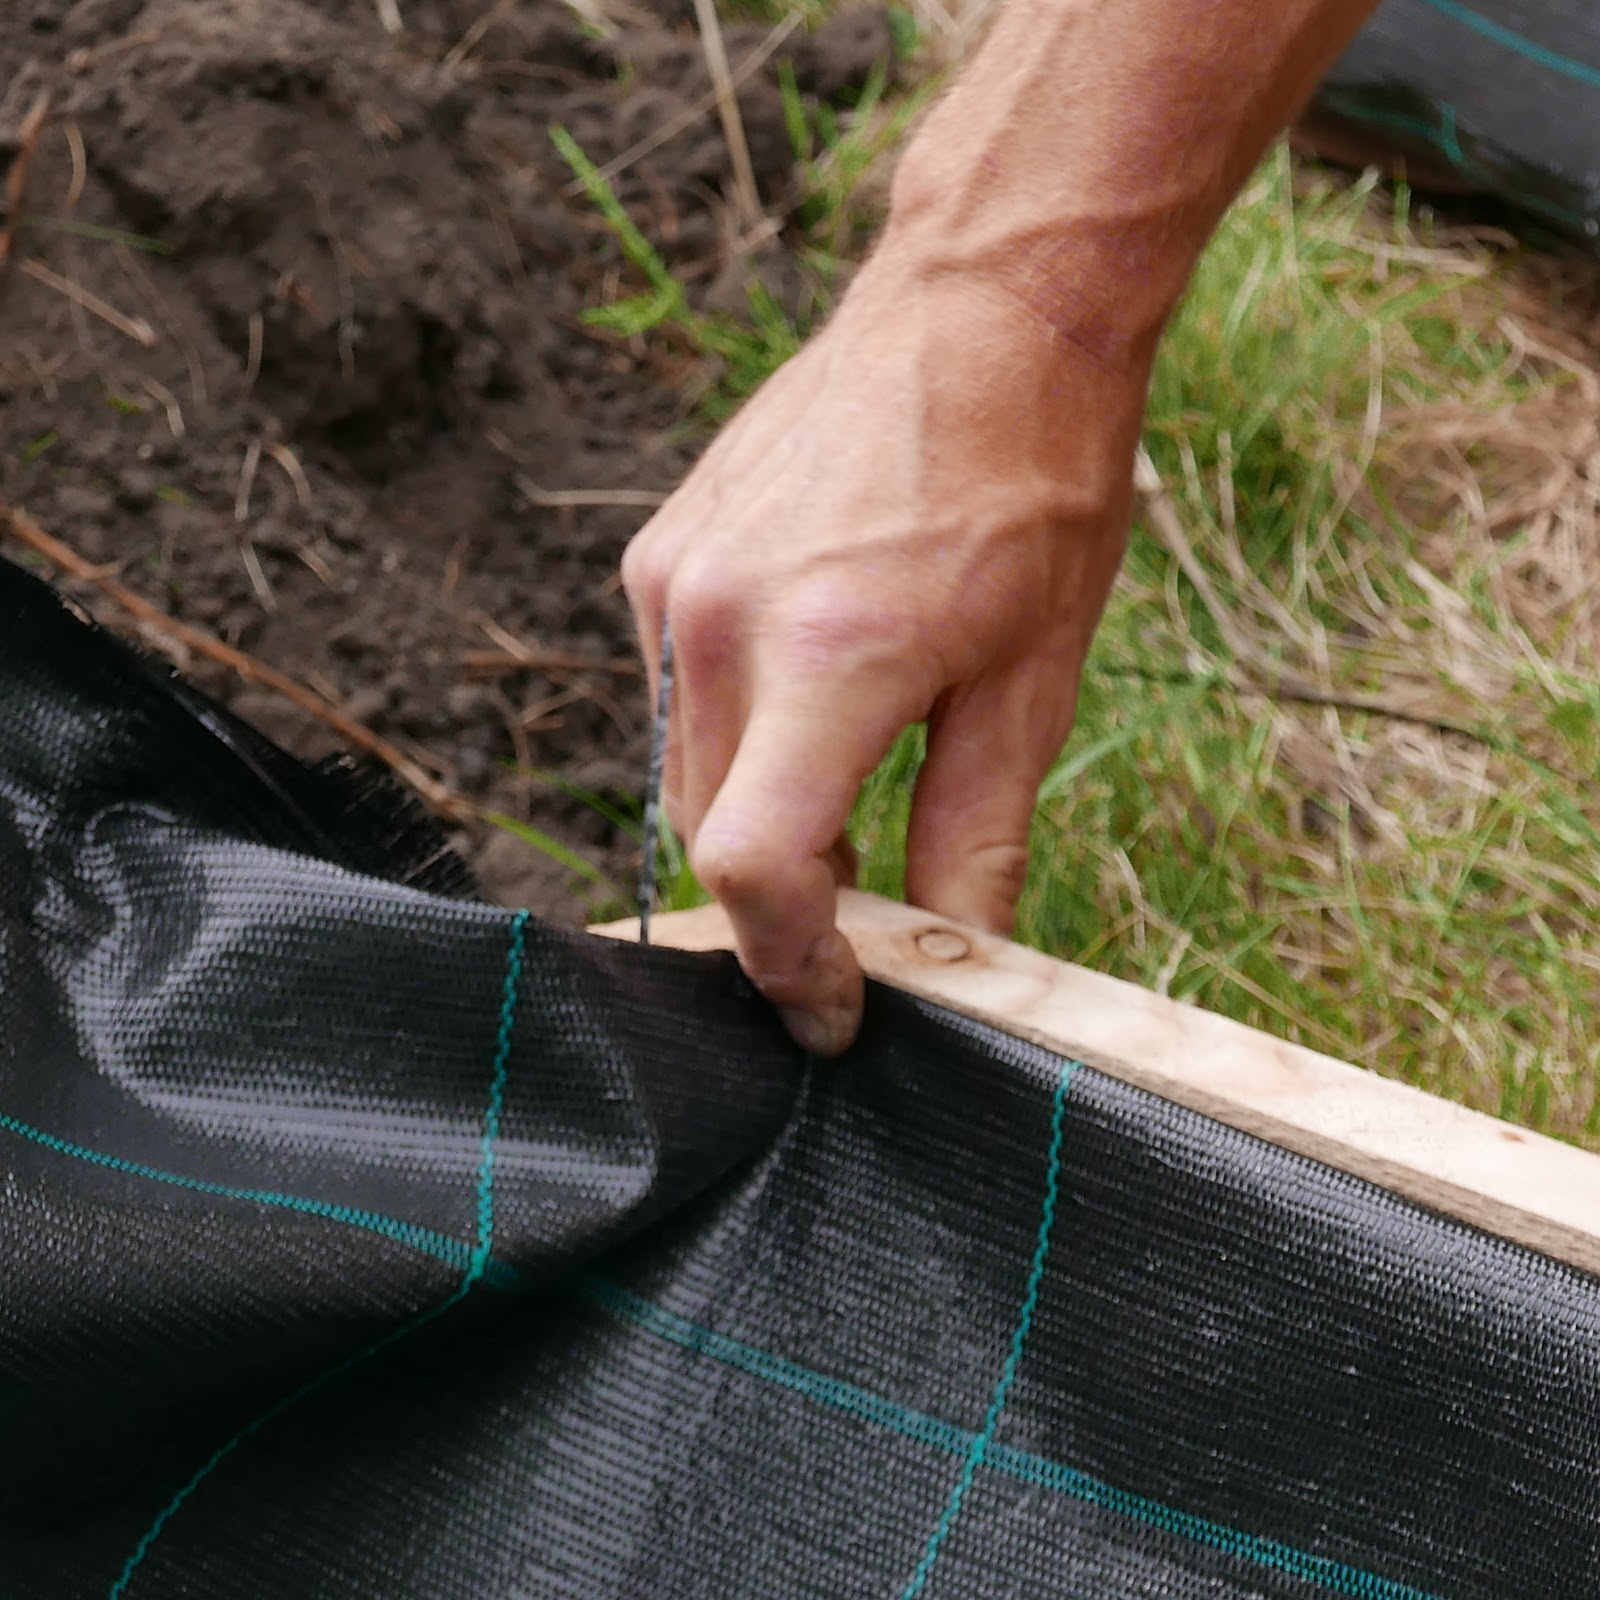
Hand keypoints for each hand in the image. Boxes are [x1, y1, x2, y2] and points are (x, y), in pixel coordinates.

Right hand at [622, 262, 1148, 1054]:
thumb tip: (959, 955)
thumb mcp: (1035, 678)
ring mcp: (676, 578)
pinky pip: (675, 691)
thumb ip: (979, 834)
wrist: (985, 311)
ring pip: (685, 770)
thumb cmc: (1036, 483)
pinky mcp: (661, 551)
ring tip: (850, 786)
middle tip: (865, 911)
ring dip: (756, 815)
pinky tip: (808, 694)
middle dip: (784, 901)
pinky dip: (734, 734)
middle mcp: (721, 619)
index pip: (754, 867)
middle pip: (711, 836)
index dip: (791, 963)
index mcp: (828, 657)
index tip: (836, 1009)